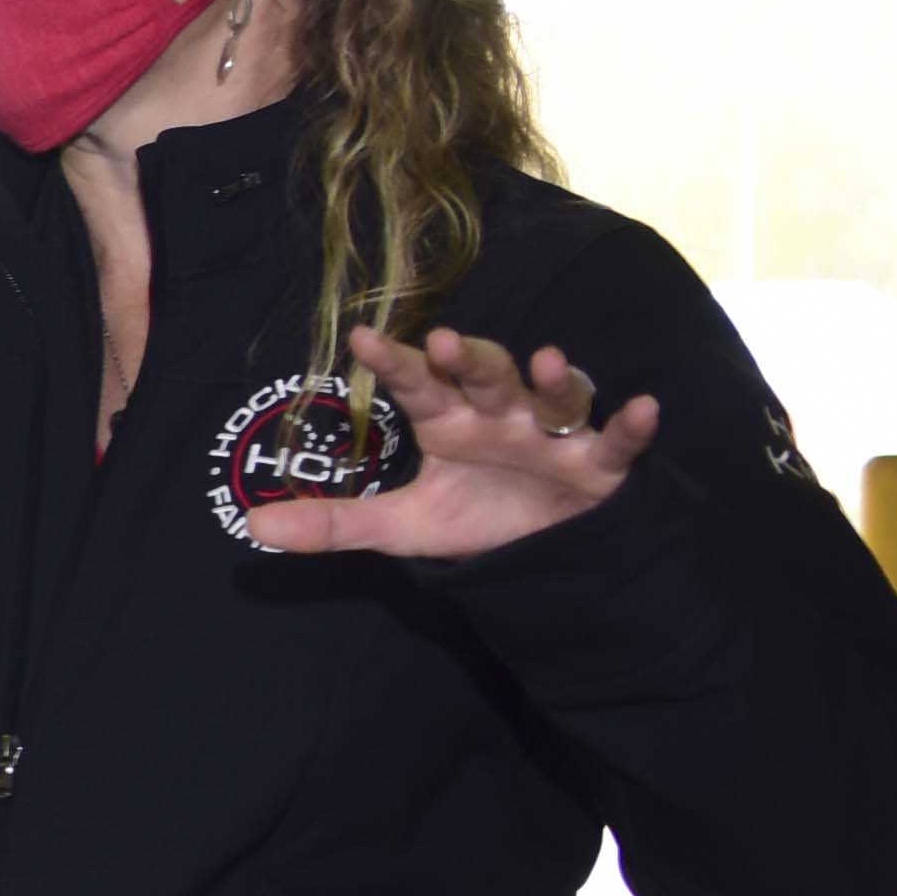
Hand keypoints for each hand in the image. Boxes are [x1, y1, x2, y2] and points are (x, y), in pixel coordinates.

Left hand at [238, 326, 655, 561]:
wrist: (544, 555)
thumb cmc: (476, 520)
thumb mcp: (401, 528)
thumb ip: (333, 524)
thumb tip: (253, 526)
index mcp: (450, 422)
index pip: (416, 386)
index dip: (393, 364)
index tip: (360, 341)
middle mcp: (502, 416)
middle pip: (488, 375)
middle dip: (472, 358)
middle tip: (444, 343)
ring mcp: (554, 436)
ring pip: (555, 396)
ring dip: (552, 379)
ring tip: (544, 359)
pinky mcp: (601, 465)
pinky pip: (618, 441)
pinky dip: (631, 426)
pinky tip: (643, 408)